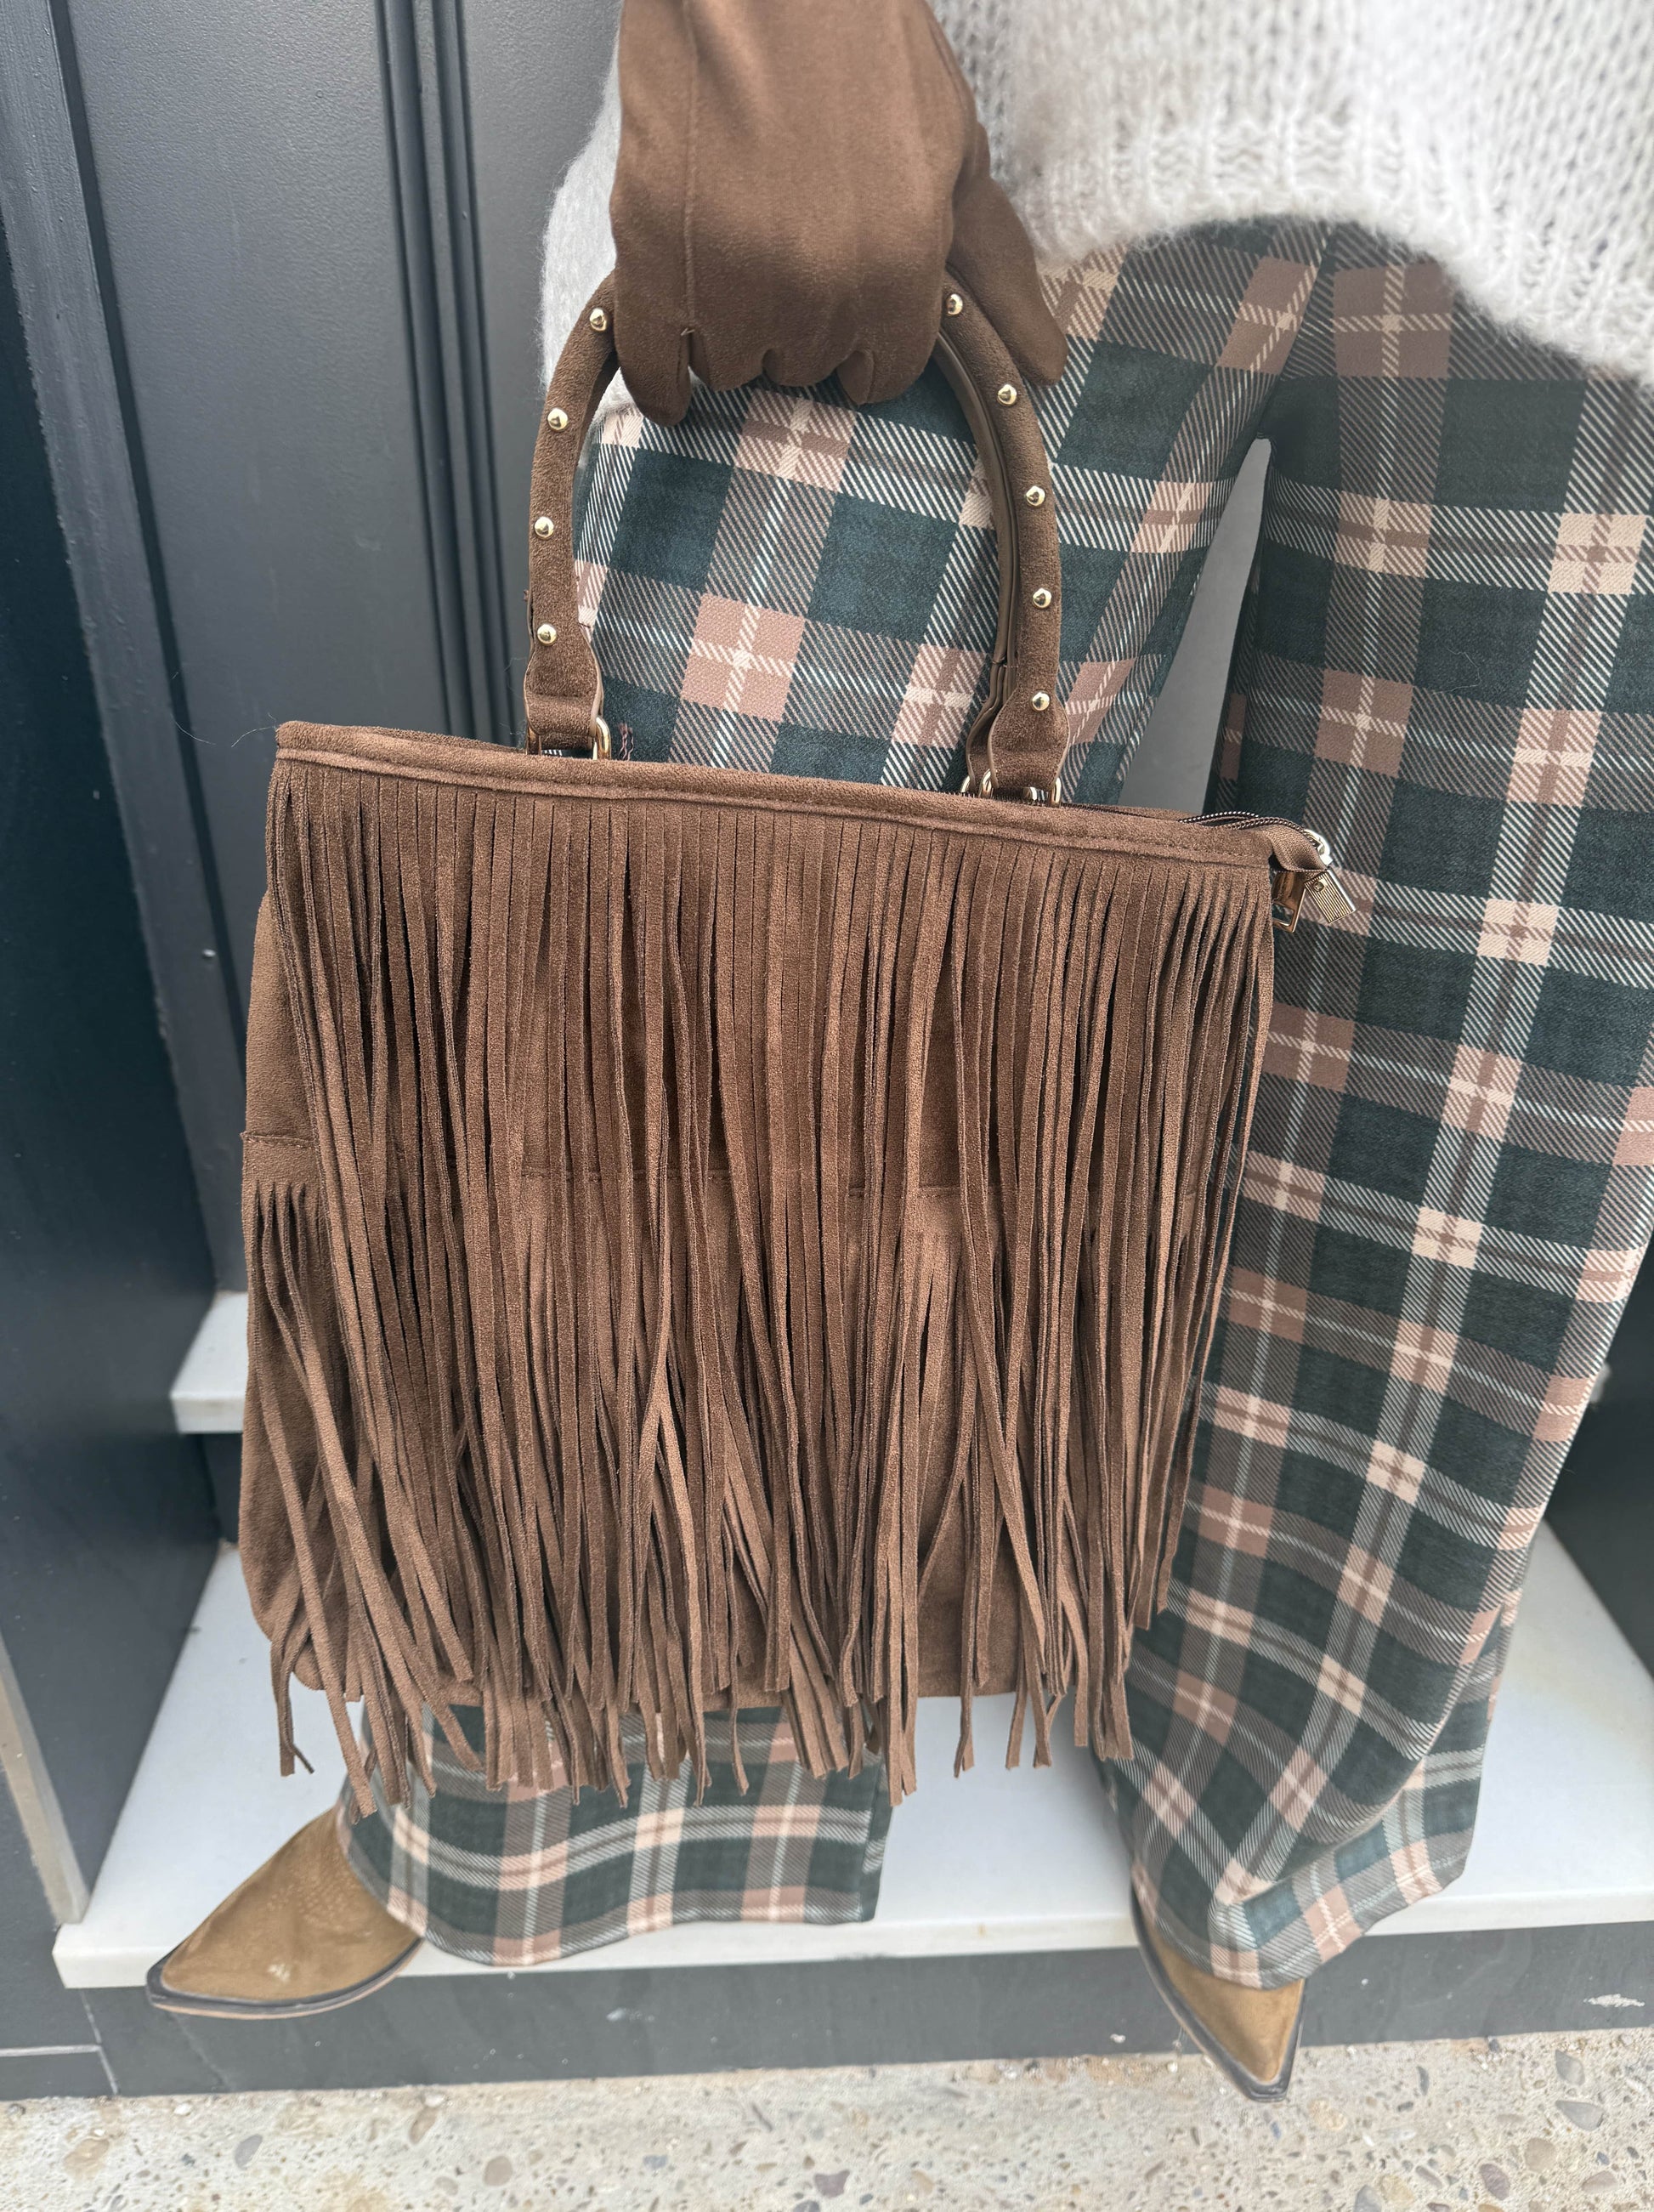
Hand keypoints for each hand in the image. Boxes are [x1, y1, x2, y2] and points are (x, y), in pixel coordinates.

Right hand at [609, 0, 1066, 421]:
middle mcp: (819, 294)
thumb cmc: (860, 46)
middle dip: (802, 317)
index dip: (865, 335)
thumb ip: (993, 267)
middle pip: (807, 367)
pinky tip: (671, 384)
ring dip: (733, 325)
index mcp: (899, 268)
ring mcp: (730, 285)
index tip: (844, 295)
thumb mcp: (953, 151)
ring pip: (735, 366)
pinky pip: (658, 372)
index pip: (882, 372)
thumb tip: (1045, 365)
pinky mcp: (651, 265)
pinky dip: (662, 381)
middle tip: (785, 237)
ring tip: (730, 244)